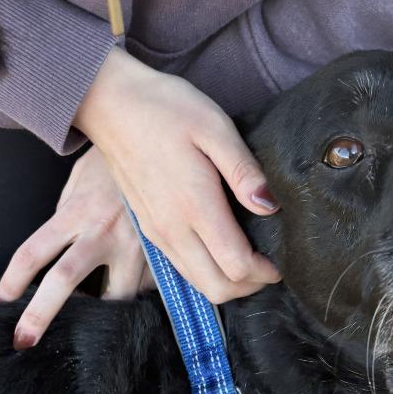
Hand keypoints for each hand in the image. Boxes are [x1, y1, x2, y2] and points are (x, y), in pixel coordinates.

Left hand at [0, 145, 150, 349]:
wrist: (163, 144)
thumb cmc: (115, 164)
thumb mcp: (80, 184)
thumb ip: (67, 219)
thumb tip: (58, 254)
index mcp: (76, 211)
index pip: (34, 250)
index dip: (14, 279)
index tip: (2, 301)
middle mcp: (103, 231)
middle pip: (64, 280)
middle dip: (41, 315)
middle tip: (24, 340)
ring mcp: (136, 245)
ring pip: (116, 298)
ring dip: (104, 315)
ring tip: (97, 327)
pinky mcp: (162, 255)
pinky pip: (148, 287)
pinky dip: (141, 293)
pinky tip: (139, 294)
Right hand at [74, 48, 280, 304]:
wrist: (110, 104)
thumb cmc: (165, 108)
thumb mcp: (214, 126)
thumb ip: (244, 170)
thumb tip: (270, 206)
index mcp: (194, 206)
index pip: (236, 266)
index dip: (265, 272)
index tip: (281, 260)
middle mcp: (173, 230)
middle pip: (218, 288)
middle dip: (250, 286)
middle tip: (270, 266)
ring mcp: (158, 234)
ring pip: (199, 285)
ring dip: (230, 283)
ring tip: (251, 260)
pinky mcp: (150, 232)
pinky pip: (184, 270)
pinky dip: (209, 273)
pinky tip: (223, 249)